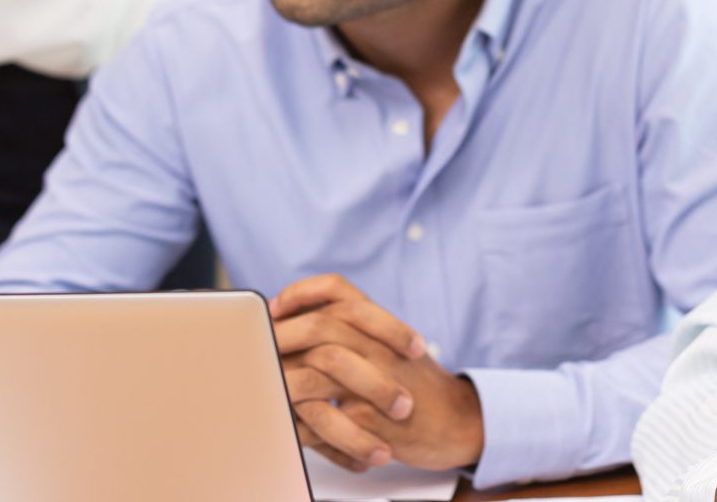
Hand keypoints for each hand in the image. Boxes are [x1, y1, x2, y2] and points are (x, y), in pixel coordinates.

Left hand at [271, 274, 483, 472]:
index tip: (276, 307)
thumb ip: (351, 330)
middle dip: (280, 340)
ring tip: (268, 393)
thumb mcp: (389, 344)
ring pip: (317, 374)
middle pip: (319, 327)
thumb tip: (292, 324)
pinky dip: (304, 426)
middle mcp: (379, 345)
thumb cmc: (414, 382)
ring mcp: (379, 381)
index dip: (301, 292)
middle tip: (257, 353)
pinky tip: (294, 427)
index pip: (336, 289)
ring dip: (284, 385)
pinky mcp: (376, 420)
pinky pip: (328, 421)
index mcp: (378, 324)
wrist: (459, 419)